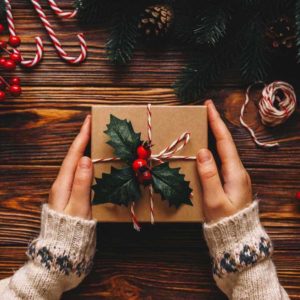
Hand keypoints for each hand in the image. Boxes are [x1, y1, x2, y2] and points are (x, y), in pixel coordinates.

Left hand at [48, 115, 92, 219]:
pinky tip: (90, 160)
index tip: (89, 121)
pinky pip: (78, 172)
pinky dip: (84, 161)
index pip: (74, 154)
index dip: (82, 137)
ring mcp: (65, 189)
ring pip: (75, 163)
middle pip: (73, 156)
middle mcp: (62, 183)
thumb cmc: (72, 229)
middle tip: (92, 126)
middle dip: (82, 139)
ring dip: (83, 149)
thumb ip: (82, 183)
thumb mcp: (78, 206)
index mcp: (63, 183)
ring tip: (92, 138)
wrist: (63, 249)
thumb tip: (85, 159)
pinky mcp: (70, 194)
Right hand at [197, 100, 251, 222]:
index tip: (209, 106)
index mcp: (235, 173)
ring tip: (206, 123)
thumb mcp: (215, 200)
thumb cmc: (225, 221)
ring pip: (224, 150)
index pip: (225, 141)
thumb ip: (209, 175)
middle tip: (206, 110)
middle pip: (226, 142)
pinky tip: (208, 146)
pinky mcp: (231, 181)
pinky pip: (222, 159)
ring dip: (216, 135)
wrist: (238, 238)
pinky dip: (215, 148)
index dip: (216, 122)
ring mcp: (236, 176)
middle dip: (216, 124)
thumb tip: (203, 152)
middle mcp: (238, 171)